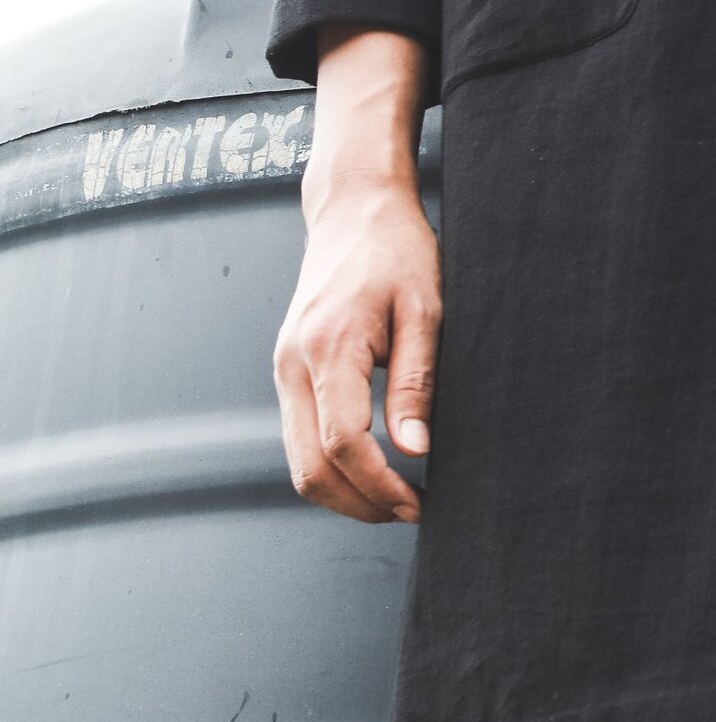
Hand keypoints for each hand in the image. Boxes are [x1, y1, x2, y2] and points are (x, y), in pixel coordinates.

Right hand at [273, 29, 438, 523]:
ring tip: (398, 498)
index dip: (380, 486)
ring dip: (343, 492)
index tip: (420, 503)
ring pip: (297, 461)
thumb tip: (415, 450)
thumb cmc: (397, 250)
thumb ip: (416, 381)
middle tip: (412, 512)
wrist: (353, 209)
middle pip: (309, 467)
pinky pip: (299, 437)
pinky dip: (331, 466)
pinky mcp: (288, 370)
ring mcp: (283, 369)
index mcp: (328, 348)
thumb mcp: (425, 309)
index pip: (343, 443)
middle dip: (359, 504)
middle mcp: (293, 364)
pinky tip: (375, 469)